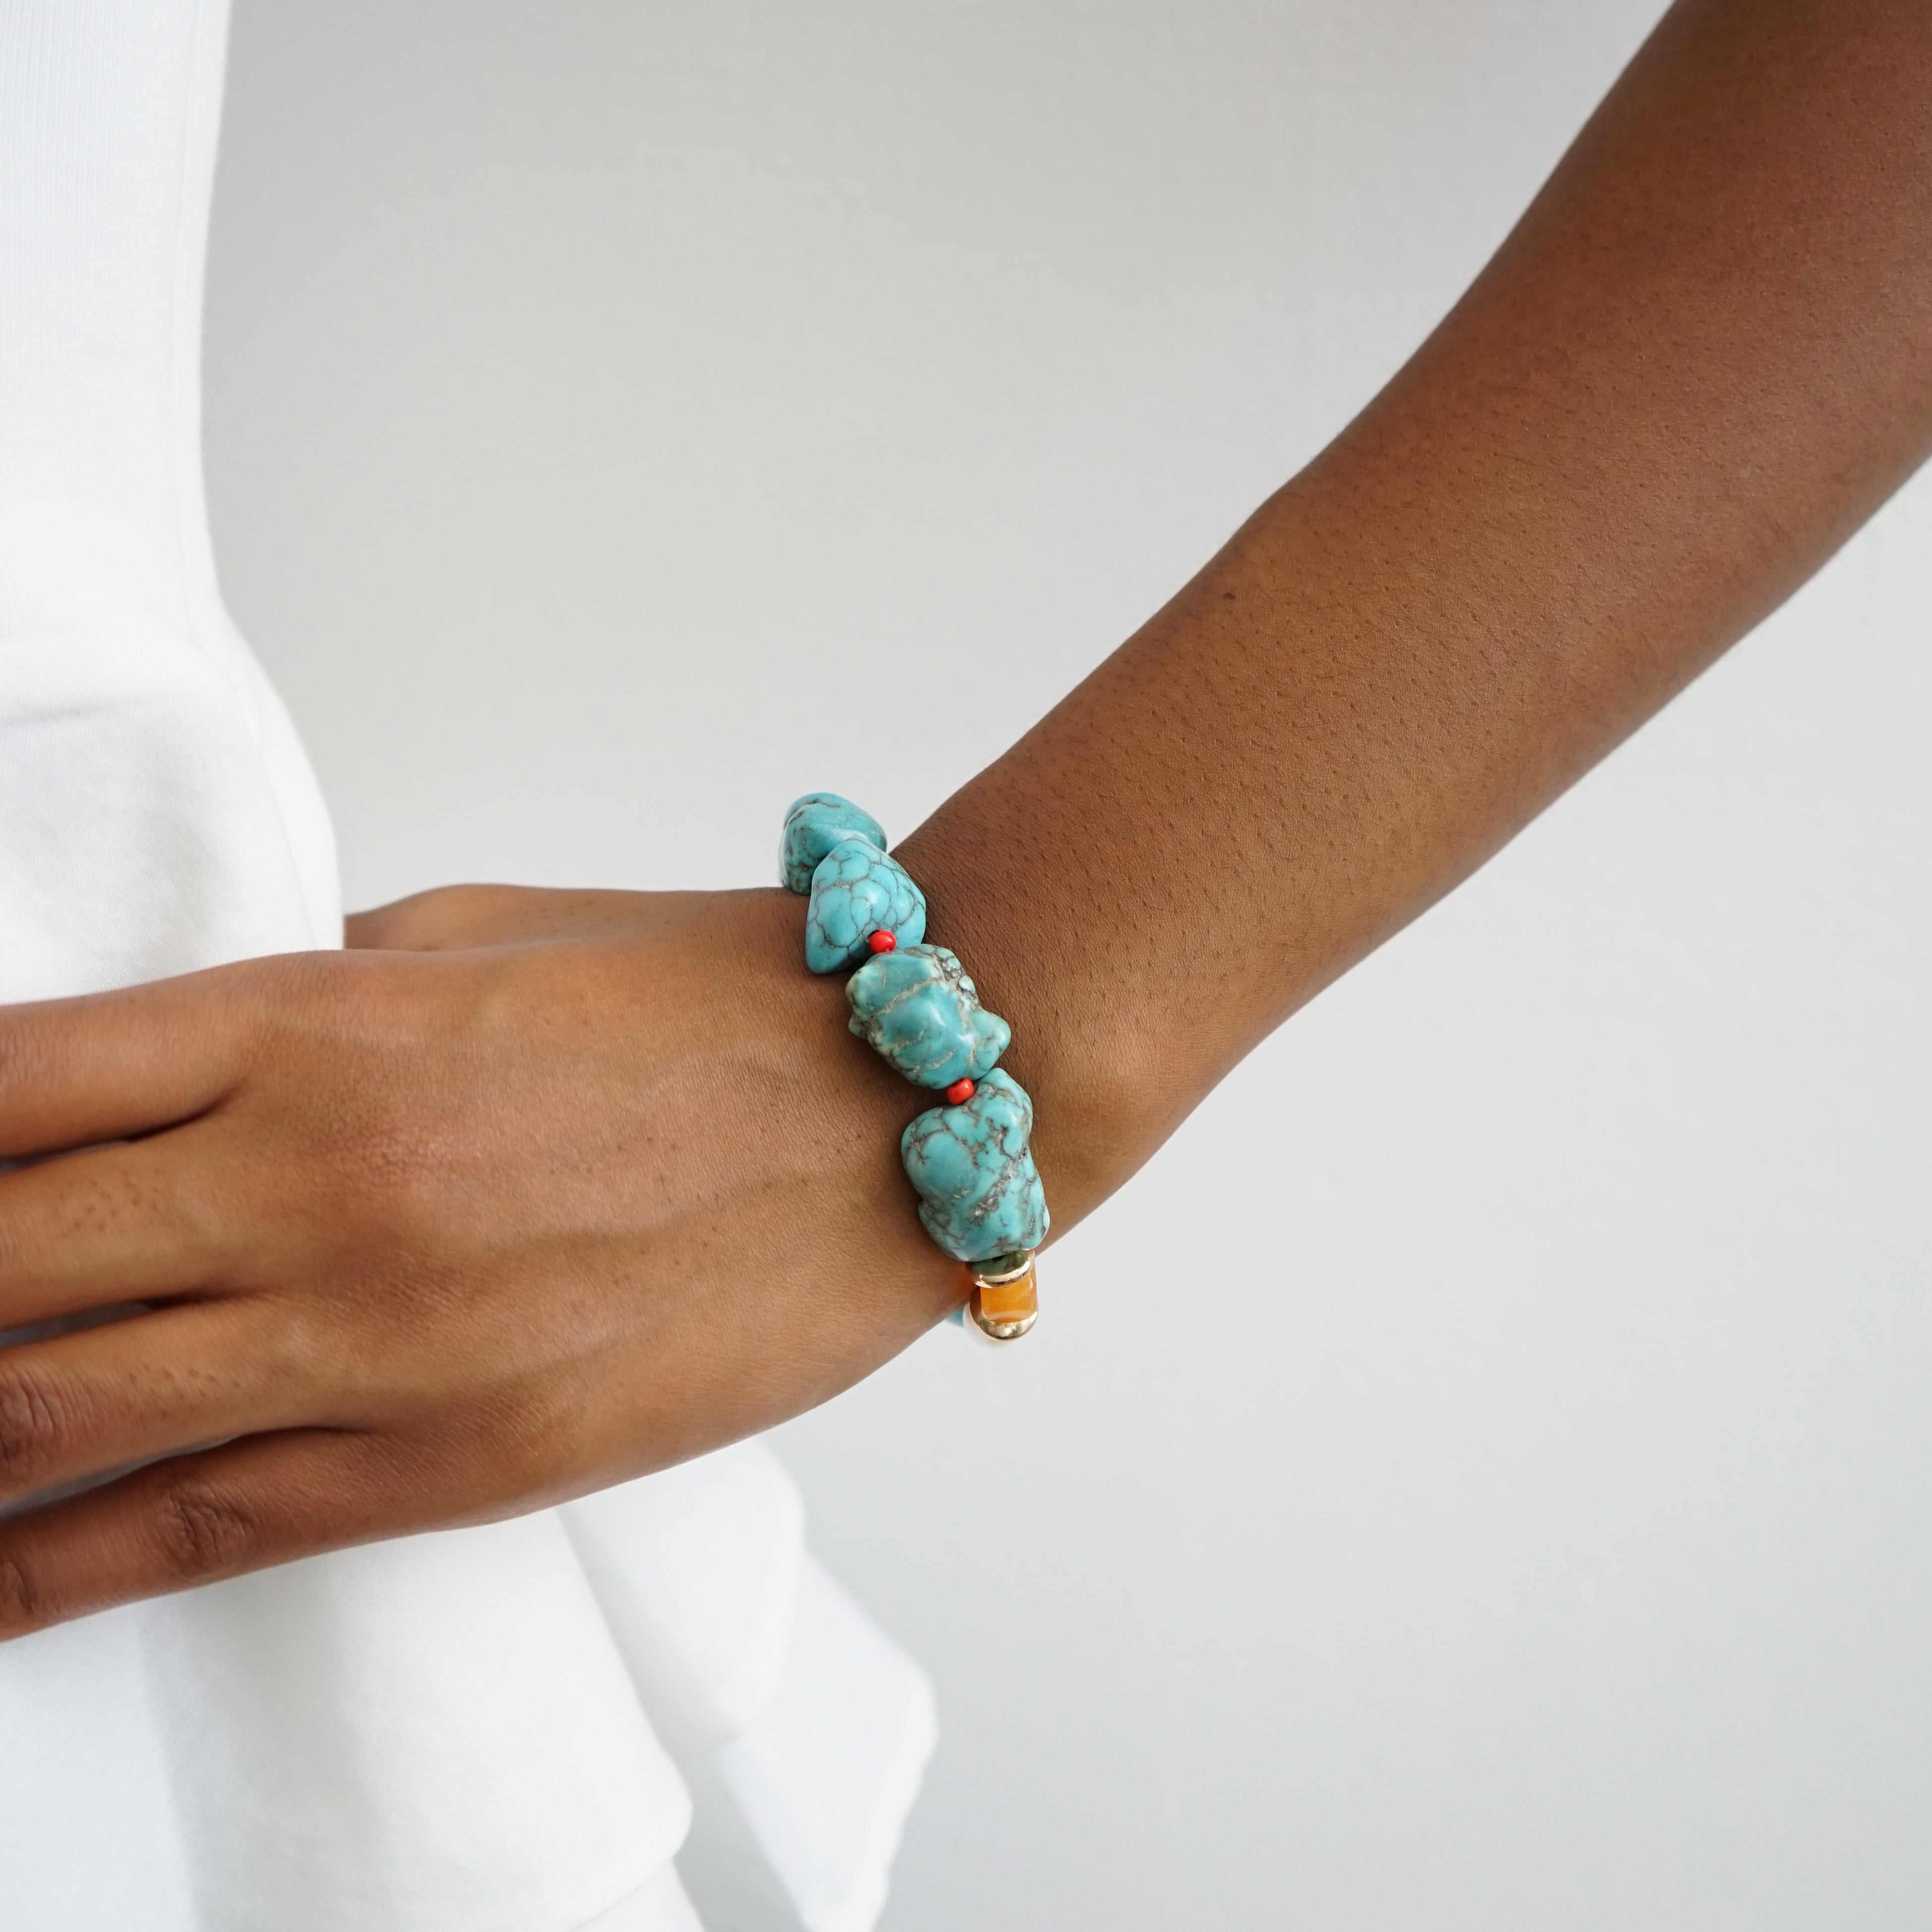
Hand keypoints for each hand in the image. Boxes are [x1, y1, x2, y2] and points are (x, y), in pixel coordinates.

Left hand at [0, 887, 961, 1634]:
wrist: (898, 1111)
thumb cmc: (705, 996)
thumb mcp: (473, 935)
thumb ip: (295, 999)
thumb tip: (169, 1071)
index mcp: (311, 1021)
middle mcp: (313, 1182)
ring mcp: (378, 1339)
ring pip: (47, 1418)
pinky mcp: (455, 1463)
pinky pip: (192, 1534)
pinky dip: (43, 1572)